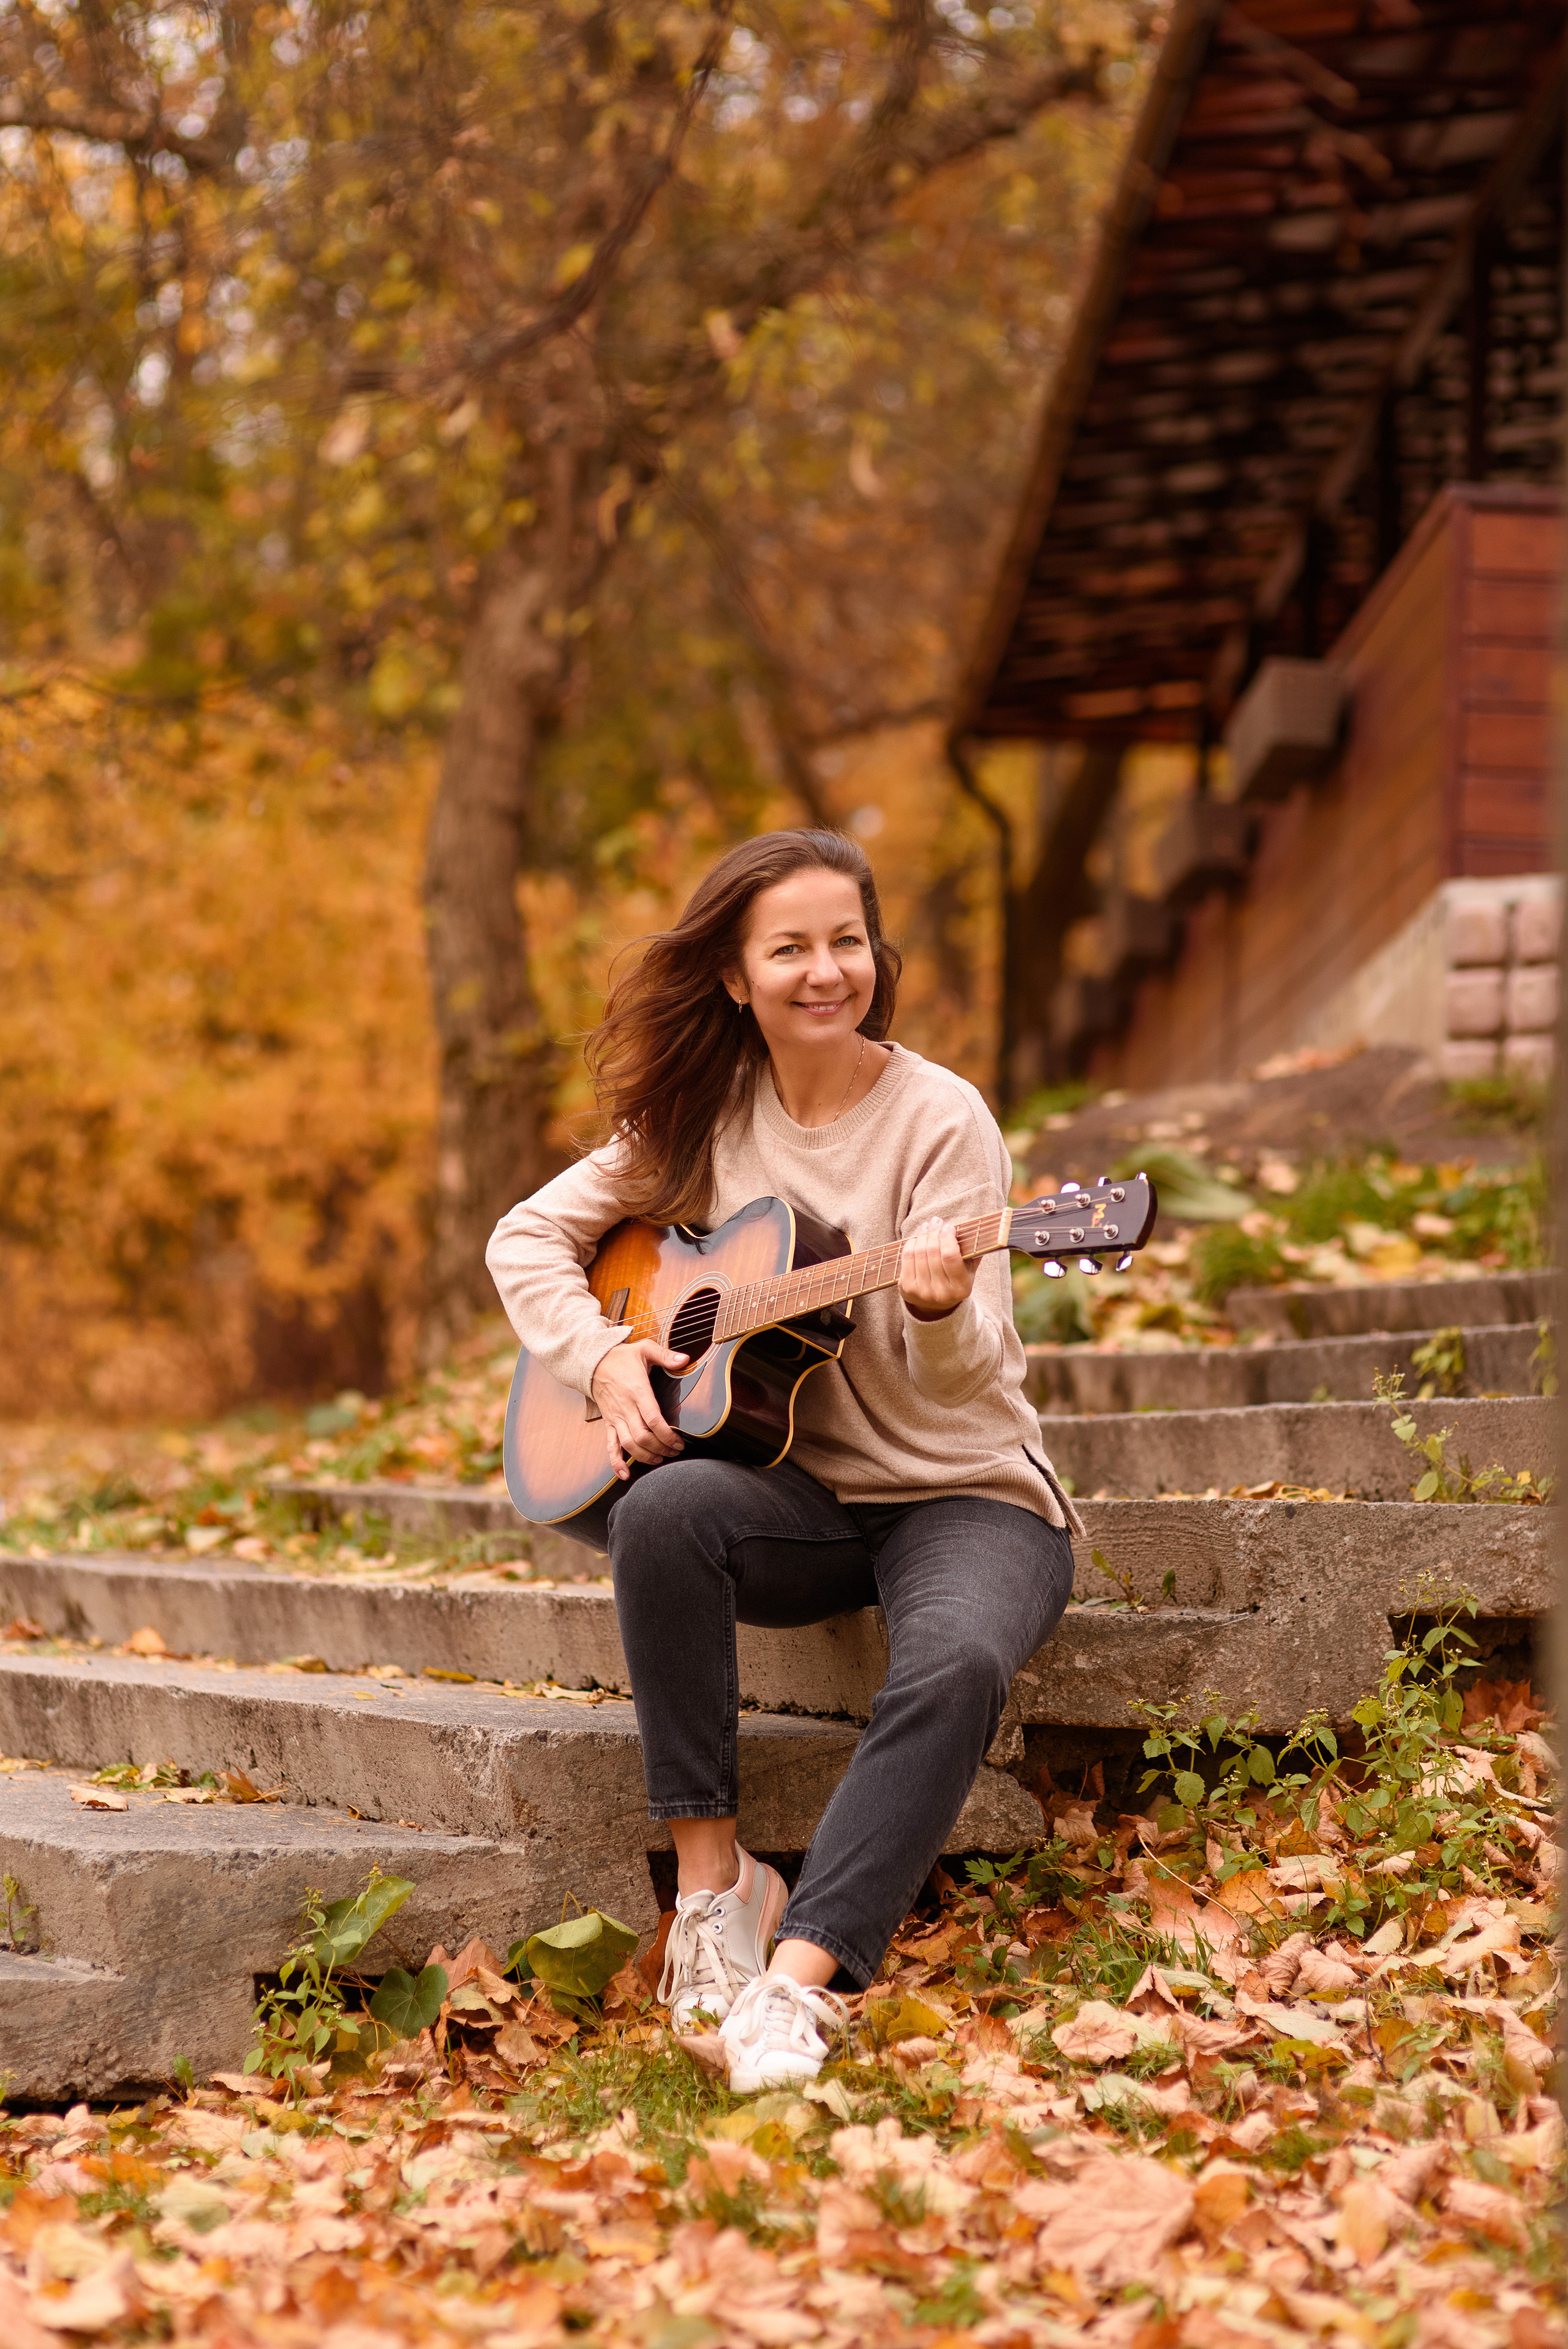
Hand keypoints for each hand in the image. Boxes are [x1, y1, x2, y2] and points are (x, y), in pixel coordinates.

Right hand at [590, 1337, 689, 1478]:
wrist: (592, 1362)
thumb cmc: (621, 1357)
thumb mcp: (644, 1349)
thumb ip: (666, 1355)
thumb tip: (685, 1359)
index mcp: (637, 1392)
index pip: (653, 1420)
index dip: (667, 1435)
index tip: (679, 1441)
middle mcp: (625, 1408)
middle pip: (643, 1437)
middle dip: (661, 1448)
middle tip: (675, 1451)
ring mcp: (616, 1418)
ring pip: (629, 1445)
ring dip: (645, 1456)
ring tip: (660, 1459)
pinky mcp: (609, 1423)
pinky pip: (610, 1446)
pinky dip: (616, 1462)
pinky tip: (625, 1474)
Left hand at [898, 1215, 975, 1321]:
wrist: (936, 1306)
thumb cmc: (955, 1281)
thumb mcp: (969, 1270)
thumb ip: (972, 1252)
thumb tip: (974, 1228)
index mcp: (961, 1288)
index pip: (950, 1256)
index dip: (948, 1237)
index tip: (949, 1226)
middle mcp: (941, 1292)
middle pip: (933, 1252)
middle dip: (934, 1232)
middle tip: (936, 1221)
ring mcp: (922, 1292)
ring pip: (919, 1253)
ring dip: (923, 1235)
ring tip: (927, 1226)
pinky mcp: (906, 1288)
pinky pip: (907, 1258)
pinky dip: (911, 1244)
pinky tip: (917, 1238)